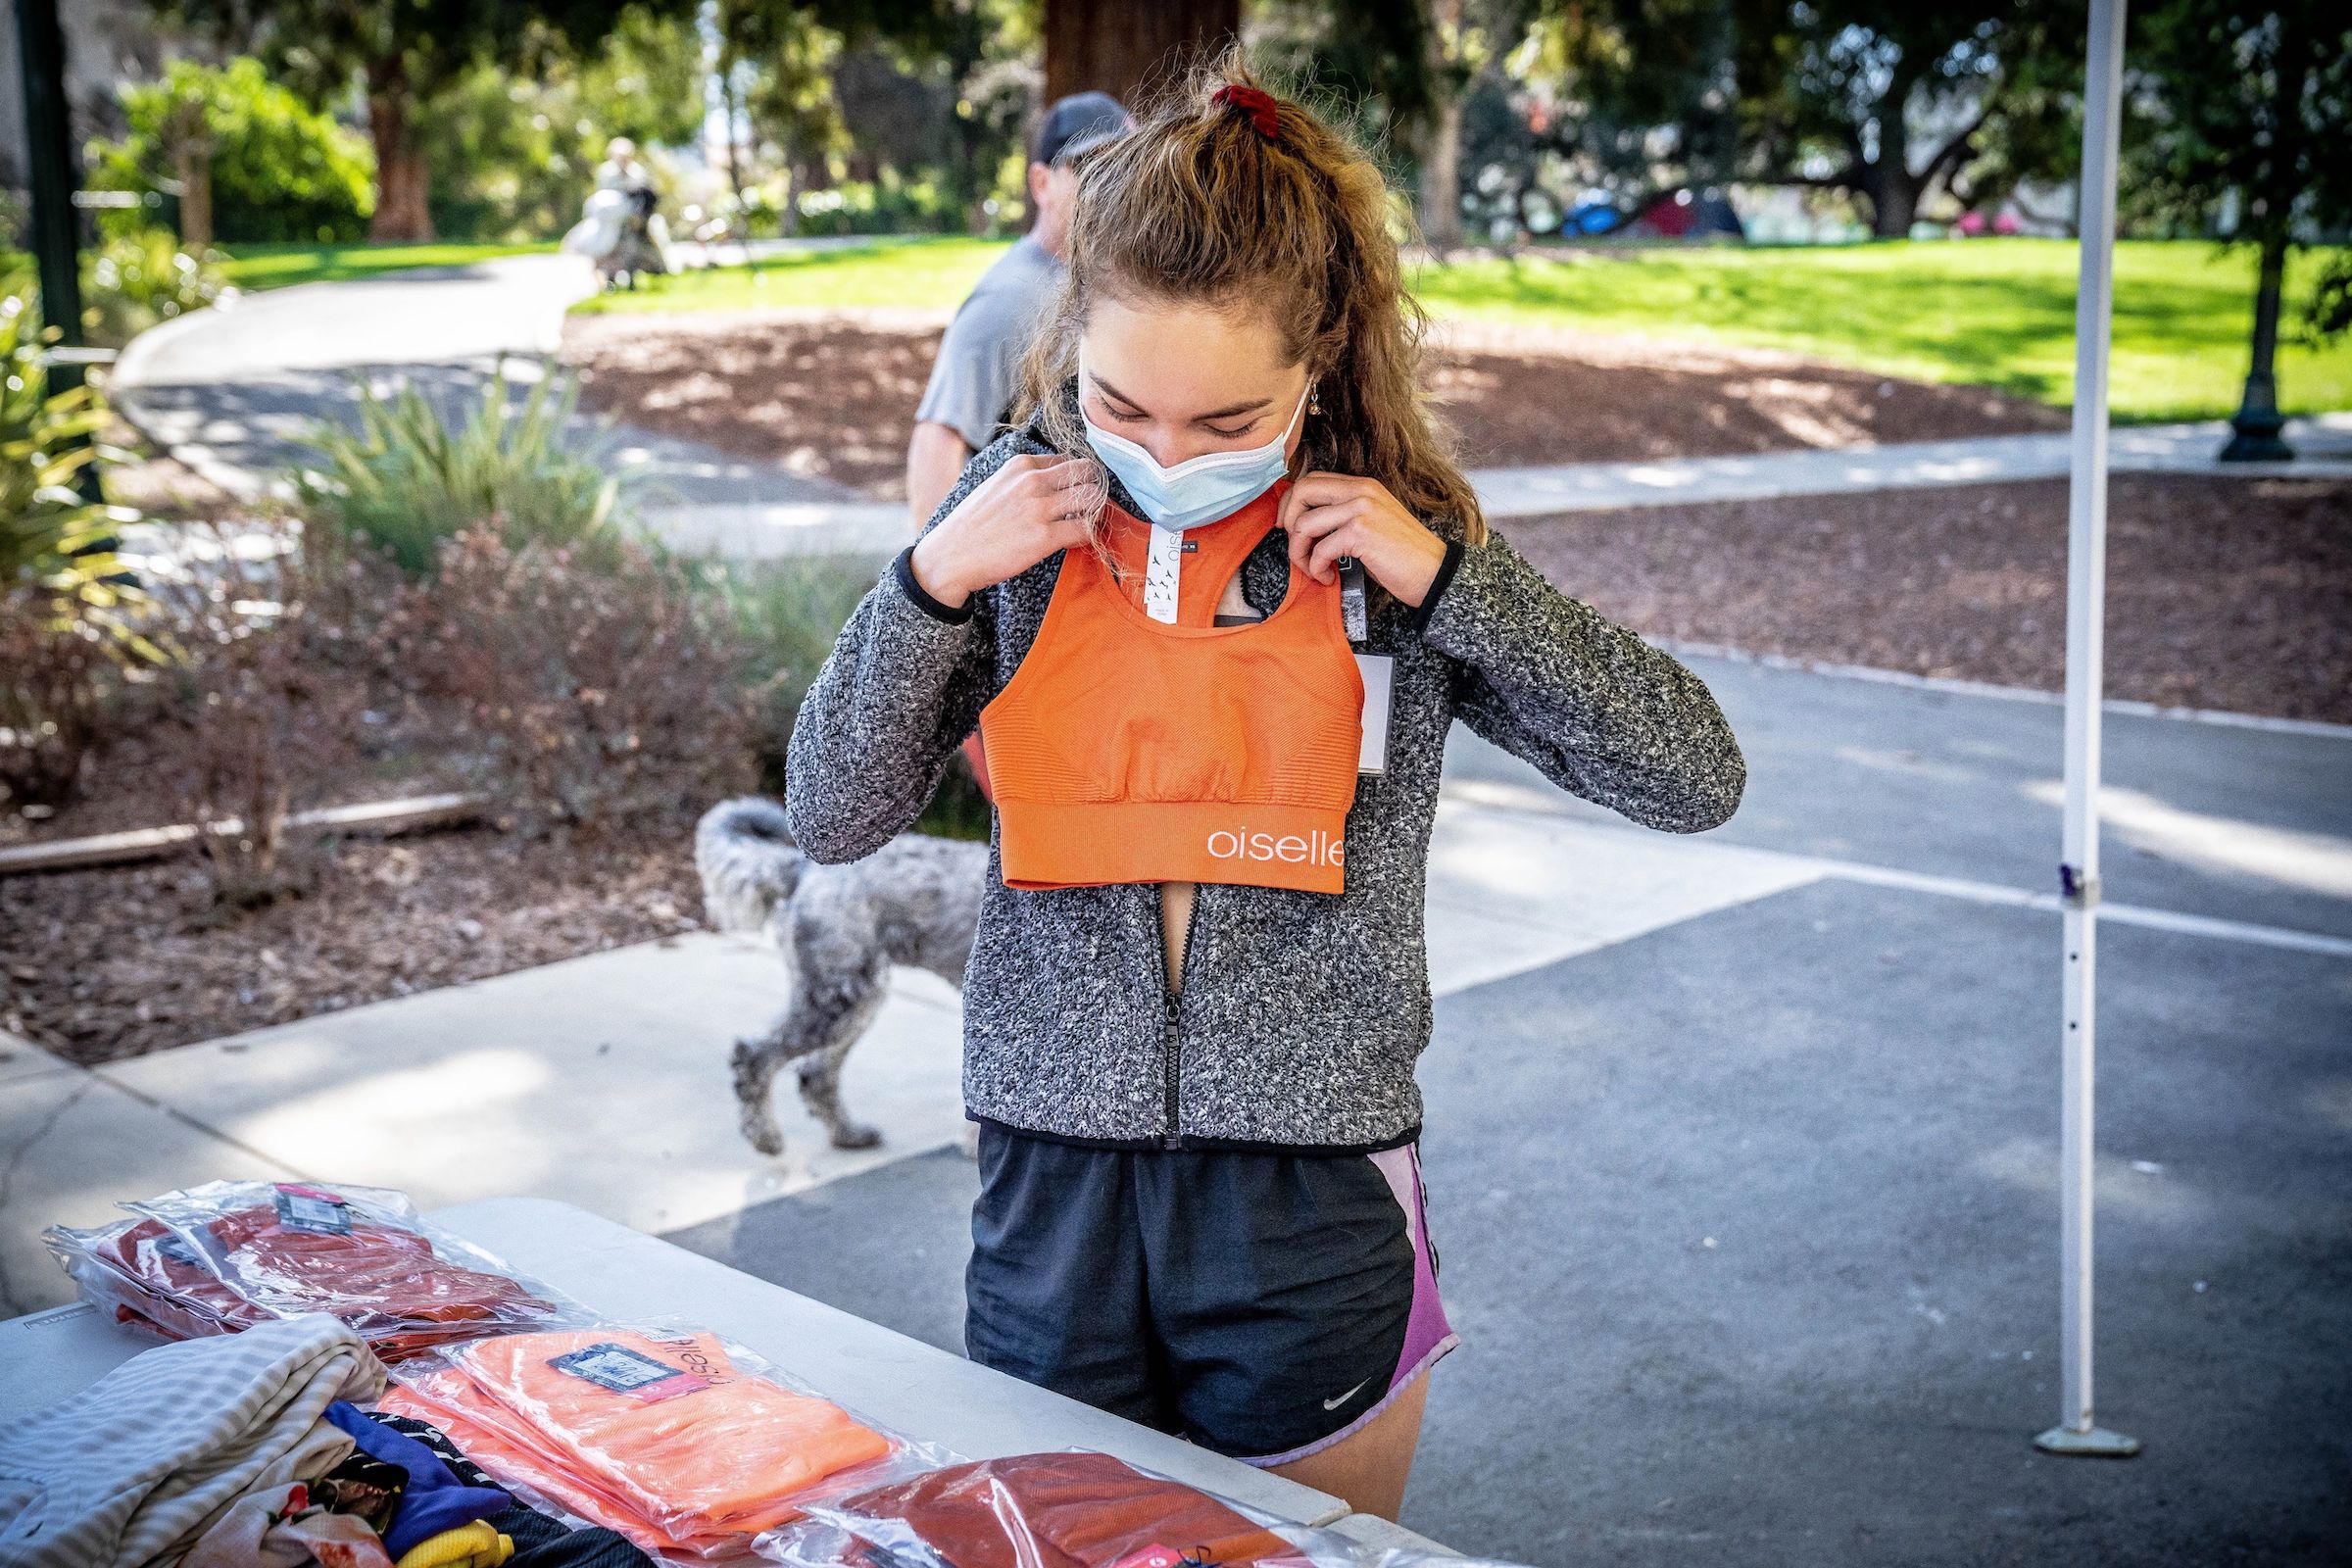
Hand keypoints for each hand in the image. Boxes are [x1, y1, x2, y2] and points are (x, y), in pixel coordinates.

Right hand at [910, 454, 1105, 608]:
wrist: (950, 557)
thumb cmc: (972, 526)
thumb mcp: (995, 486)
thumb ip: (1023, 480)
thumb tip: (1053, 484)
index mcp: (1020, 464)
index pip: (1068, 460)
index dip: (1077, 478)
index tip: (1075, 494)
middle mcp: (1032, 480)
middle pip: (1087, 472)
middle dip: (1093, 489)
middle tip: (1088, 509)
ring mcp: (1039, 508)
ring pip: (1092, 497)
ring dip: (1095, 512)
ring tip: (1084, 524)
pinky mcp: (1044, 537)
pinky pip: (1086, 529)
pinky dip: (1088, 536)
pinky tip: (1075, 542)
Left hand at [1275, 471, 1449, 607]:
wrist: (1433, 572)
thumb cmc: (1403, 555)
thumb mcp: (1373, 522)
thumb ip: (1344, 514)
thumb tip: (1305, 524)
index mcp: (1363, 485)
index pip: (1312, 480)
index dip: (1291, 503)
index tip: (1288, 527)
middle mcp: (1361, 491)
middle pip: (1302, 491)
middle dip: (1288, 521)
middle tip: (1295, 547)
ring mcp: (1361, 509)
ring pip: (1304, 524)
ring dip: (1299, 553)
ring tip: (1313, 569)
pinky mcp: (1361, 533)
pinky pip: (1319, 549)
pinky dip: (1316, 569)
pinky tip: (1328, 578)